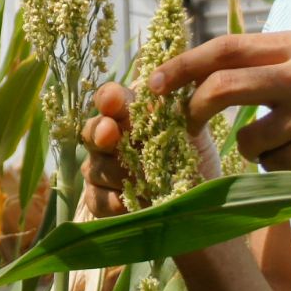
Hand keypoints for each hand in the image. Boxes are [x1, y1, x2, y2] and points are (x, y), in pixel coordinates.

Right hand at [80, 82, 221, 217]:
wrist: (198, 204)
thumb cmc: (193, 160)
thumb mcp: (195, 132)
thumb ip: (185, 108)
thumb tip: (184, 85)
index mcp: (131, 116)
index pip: (111, 100)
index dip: (109, 98)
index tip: (115, 100)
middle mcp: (111, 140)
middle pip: (93, 131)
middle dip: (101, 131)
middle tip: (110, 133)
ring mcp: (102, 170)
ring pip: (96, 167)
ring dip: (118, 173)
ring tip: (145, 181)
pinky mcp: (100, 201)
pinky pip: (97, 198)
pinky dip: (115, 201)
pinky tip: (132, 204)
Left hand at [149, 31, 290, 183]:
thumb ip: (266, 64)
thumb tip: (195, 70)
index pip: (228, 46)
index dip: (184, 63)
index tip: (155, 81)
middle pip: (224, 85)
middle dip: (193, 109)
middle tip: (185, 125)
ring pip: (245, 138)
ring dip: (254, 150)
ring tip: (289, 147)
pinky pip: (270, 166)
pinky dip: (278, 169)